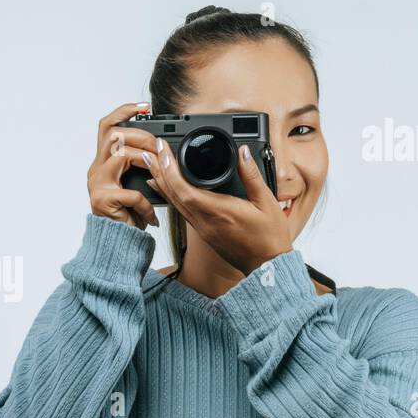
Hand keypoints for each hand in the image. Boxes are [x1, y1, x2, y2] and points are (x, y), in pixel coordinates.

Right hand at [87, 103, 161, 229]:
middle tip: (158, 144)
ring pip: (121, 154)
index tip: (144, 107)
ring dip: (145, 159)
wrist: (117, 244)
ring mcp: (97, 185)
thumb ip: (139, 164)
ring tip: (159, 171)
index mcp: (102, 163)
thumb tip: (160, 147)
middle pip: (113, 134)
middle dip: (140, 135)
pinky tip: (151, 214)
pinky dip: (147, 203)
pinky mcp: (103, 201)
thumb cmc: (128, 215)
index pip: (106, 127)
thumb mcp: (134, 184)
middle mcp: (95, 170)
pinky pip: (132, 192)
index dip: (123, 112)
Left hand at [147, 143, 291, 274]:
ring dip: (161, 183)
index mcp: (218, 211)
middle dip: (159, 171)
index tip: (163, 151)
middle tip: (148, 153)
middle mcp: (204, 221)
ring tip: (150, 165)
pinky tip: (164, 188)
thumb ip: (252, 175)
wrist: (267, 267)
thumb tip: (243, 152)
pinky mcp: (203, 232)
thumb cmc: (269, 238)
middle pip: (172, 195)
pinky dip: (170, 196)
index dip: (169, 169)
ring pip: (174, 203)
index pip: (184, 189)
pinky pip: (181, 211)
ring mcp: (202, 228)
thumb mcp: (267, 202)